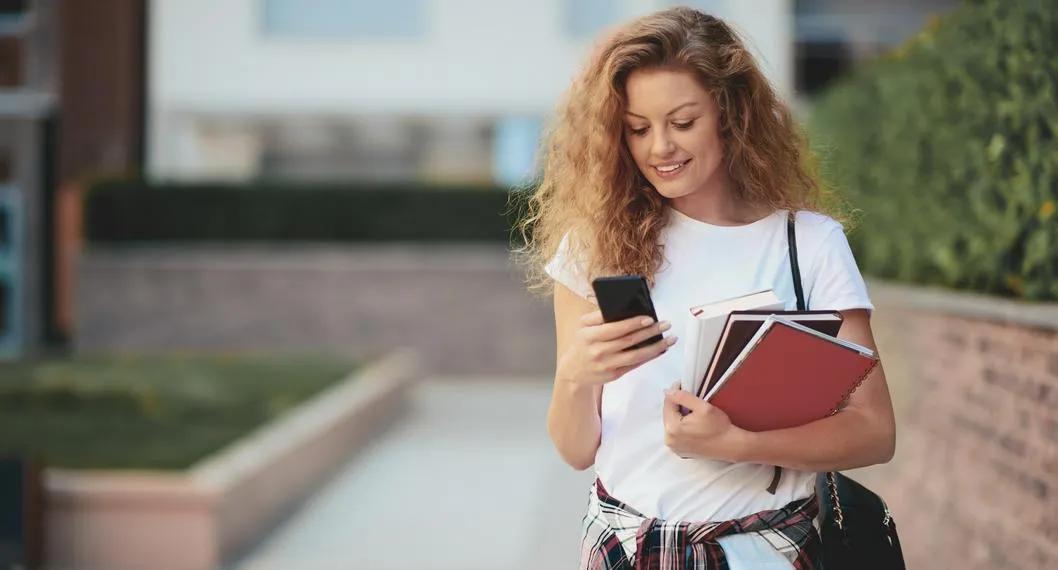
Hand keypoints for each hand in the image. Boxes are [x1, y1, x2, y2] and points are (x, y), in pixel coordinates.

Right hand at [557, 310, 675, 387]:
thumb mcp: (583, 326)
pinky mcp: (615, 375)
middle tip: (666, 325)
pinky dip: (649, 357)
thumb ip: (598, 316)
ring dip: (656, 348)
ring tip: (670, 339)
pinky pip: (636, 365)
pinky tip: (660, 350)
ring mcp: (608, 365)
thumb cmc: (581, 343)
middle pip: (629, 341)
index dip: (633, 323)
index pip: (615, 329)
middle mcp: (599, 351)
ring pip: (636, 356)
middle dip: (650, 332)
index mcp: (590, 336)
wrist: (573, 371)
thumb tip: (621, 308)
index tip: (649, 318)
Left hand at [662, 383, 745, 461]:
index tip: (683, 385)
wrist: (730, 446)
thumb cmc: (719, 427)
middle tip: (690, 399)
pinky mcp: (680, 451)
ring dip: (678, 415)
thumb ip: (683, 397)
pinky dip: (681, 427)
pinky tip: (693, 424)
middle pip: (668, 414)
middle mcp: (669, 440)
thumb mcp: (702, 407)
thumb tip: (668, 391)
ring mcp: (674, 447)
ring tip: (692, 412)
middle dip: (676, 405)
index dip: (675, 392)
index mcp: (672, 428)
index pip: (667, 403)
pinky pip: (676, 434)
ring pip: (671, 424)